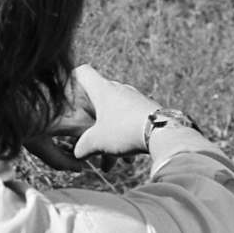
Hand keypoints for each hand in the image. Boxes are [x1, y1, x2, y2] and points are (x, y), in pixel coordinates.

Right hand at [27, 65, 161, 167]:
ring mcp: (135, 98)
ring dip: (110, 135)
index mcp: (103, 89)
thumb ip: (82, 147)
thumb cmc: (125, 131)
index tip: (69, 90)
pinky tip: (128, 157)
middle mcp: (119, 89)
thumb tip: (77, 155)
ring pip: (115, 114)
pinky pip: (131, 120)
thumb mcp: (97, 142)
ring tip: (111, 161)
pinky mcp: (148, 109)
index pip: (82, 72)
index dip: (72, 78)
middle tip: (89, 142)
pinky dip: (125, 136)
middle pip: (98, 100)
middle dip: (91, 123)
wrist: (164, 133)